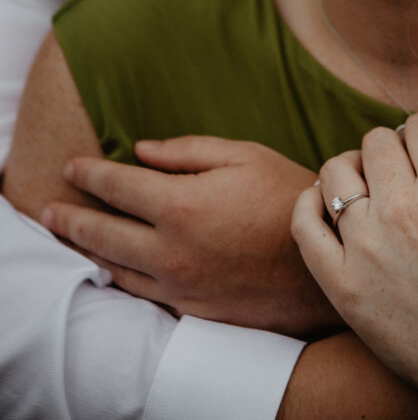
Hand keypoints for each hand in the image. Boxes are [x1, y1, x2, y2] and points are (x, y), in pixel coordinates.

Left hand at [42, 136, 338, 335]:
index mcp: (182, 203)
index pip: (117, 185)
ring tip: (69, 235)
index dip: (89, 173)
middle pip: (102, 232)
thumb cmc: (288, 197)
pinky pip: (141, 293)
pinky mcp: (191, 308)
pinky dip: (118, 276)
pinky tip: (112, 266)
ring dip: (86, 249)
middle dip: (69, 217)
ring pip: (115, 267)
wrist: (325, 264)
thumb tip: (141, 151)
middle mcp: (171, 249)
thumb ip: (186, 151)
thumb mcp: (242, 155)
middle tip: (48, 208)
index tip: (71, 166)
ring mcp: (179, 284)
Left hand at [293, 114, 417, 419]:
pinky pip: (305, 224)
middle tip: (405, 174)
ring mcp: (366, 246)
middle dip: (393, 149)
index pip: (417, 125)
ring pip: (336, 172)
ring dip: (352, 170)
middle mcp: (402, 208)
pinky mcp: (341, 283)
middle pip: (375, 142)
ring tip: (368, 187)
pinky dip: (310, 204)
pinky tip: (327, 204)